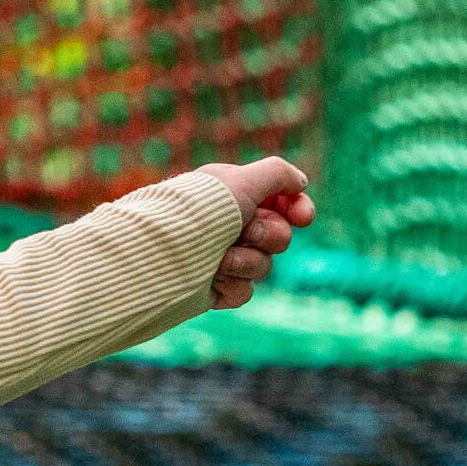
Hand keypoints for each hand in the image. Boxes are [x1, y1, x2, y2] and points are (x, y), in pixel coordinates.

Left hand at [197, 157, 314, 309]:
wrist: (164, 253)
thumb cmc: (201, 211)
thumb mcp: (242, 180)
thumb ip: (277, 174)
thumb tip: (300, 182)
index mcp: (233, 196)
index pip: (281, 202)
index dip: (299, 210)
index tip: (302, 217)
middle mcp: (228, 225)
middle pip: (279, 236)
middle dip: (269, 235)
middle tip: (246, 232)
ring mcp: (222, 257)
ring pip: (263, 265)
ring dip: (247, 261)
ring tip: (221, 259)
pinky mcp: (215, 286)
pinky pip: (244, 291)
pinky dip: (232, 285)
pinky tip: (213, 278)